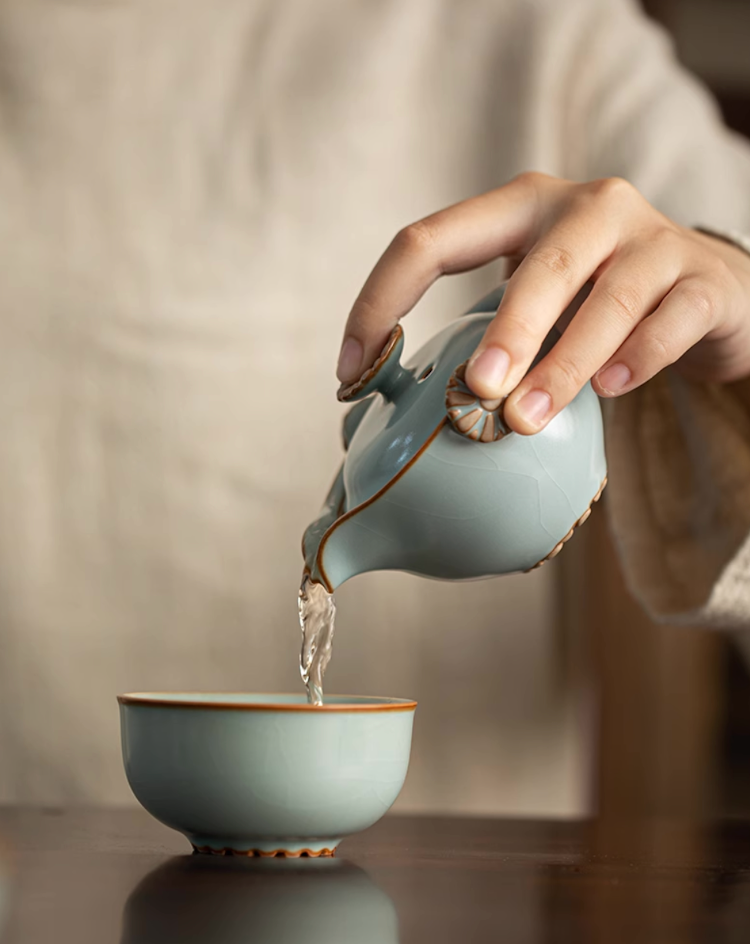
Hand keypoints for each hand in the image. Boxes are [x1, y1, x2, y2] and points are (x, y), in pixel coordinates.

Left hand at [336, 173, 749, 433]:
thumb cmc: (594, 306)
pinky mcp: (703, 281)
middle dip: (505, 330)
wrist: (706, 295)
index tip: (351, 373)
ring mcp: (652, 238)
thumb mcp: (532, 305)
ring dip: (565, 362)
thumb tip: (398, 412)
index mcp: (520, 208)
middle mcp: (588, 208)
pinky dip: (639, 358)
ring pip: (610, 297)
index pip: (430, 239)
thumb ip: (484, 335)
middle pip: (541, 264)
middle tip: (476, 390)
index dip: (381, 301)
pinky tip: (612, 391)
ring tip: (529, 417)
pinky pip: (668, 321)